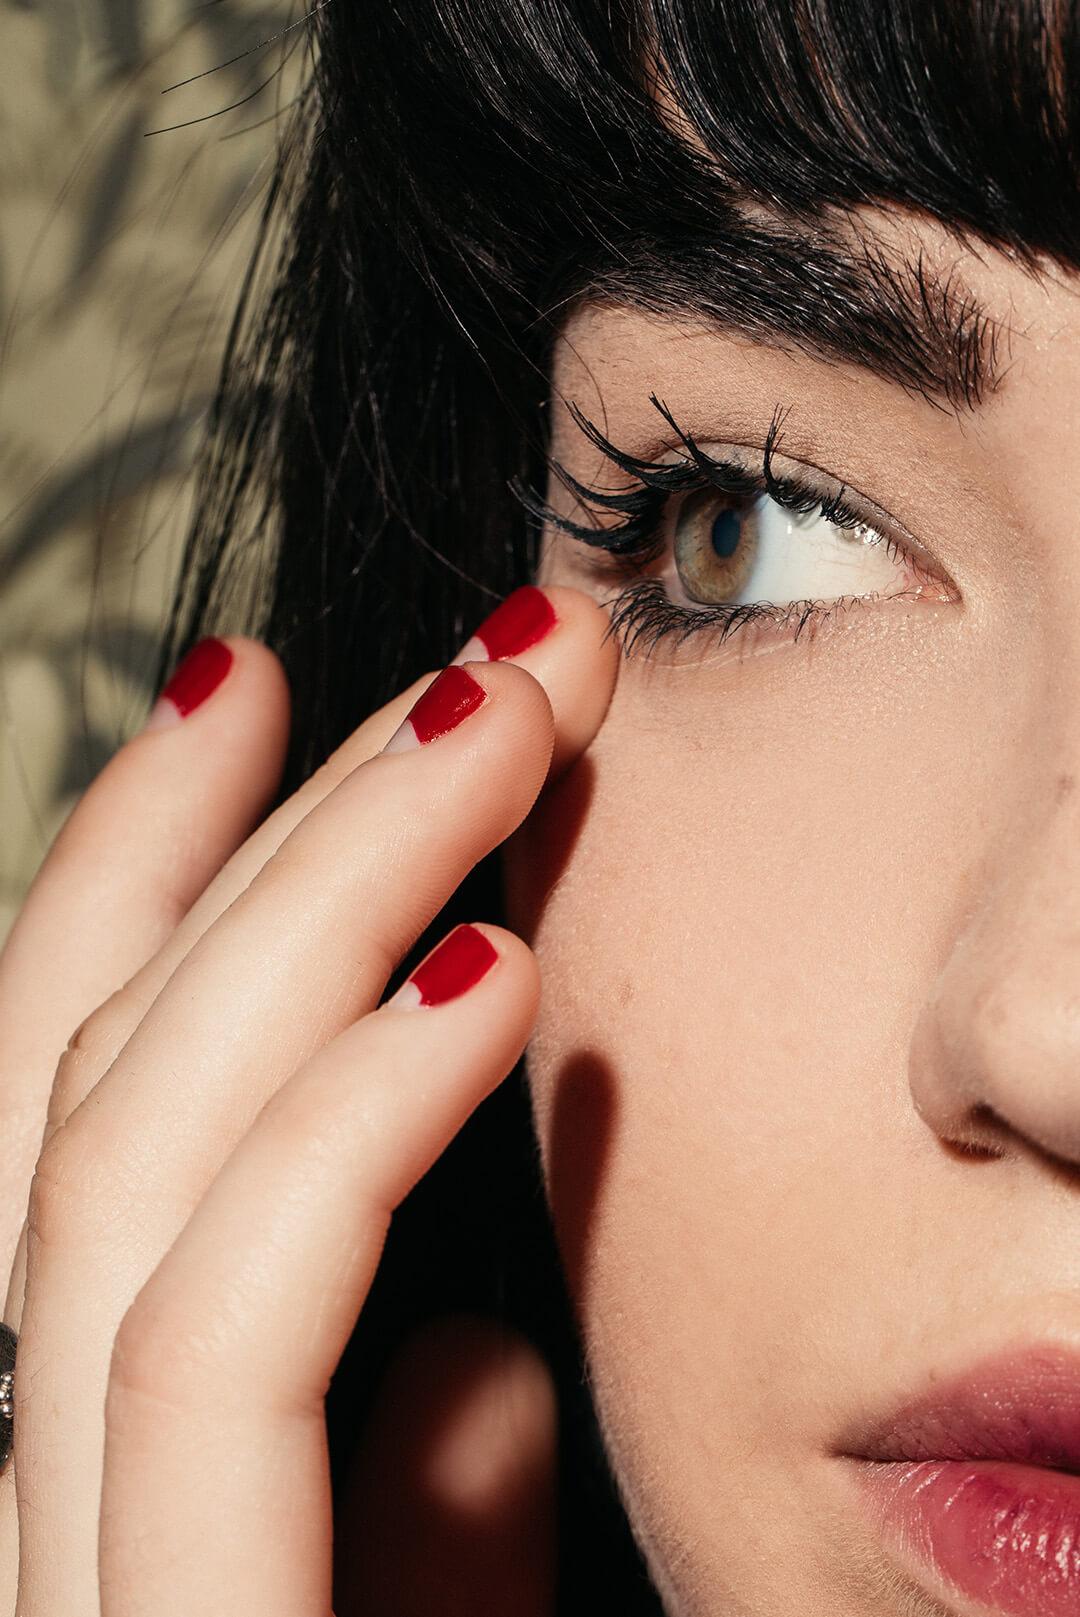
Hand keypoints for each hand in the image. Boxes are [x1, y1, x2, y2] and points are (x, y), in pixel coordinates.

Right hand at [0, 585, 617, 1614]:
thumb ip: (421, 1517)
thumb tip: (476, 1356)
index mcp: (98, 1457)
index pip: (72, 1099)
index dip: (146, 866)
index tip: (257, 683)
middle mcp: (33, 1474)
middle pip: (103, 1071)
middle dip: (290, 826)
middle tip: (481, 660)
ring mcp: (60, 1557)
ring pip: (132, 1147)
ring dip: (335, 893)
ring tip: (509, 726)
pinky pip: (217, 1328)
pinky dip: (343, 1126)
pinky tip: (489, 975)